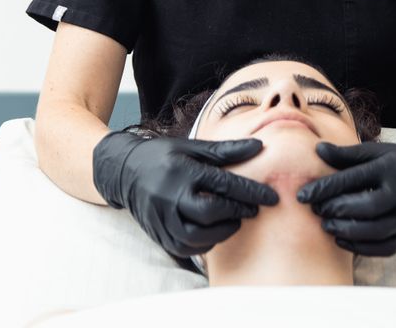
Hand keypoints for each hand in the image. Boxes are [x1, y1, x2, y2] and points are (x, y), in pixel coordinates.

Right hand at [92, 130, 278, 258]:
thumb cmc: (163, 156)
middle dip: (236, 212)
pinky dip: (204, 244)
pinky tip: (215, 232)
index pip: (223, 184)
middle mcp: (170, 195)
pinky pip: (184, 247)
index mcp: (182, 170)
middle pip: (209, 212)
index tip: (271, 197)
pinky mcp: (157, 233)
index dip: (250, 192)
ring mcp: (161, 216)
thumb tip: (259, 147)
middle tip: (253, 210)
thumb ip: (226, 150)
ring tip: (235, 221)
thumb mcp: (192, 147)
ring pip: (196, 236)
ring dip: (222, 232)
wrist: (124, 170)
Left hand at [295, 135, 395, 256]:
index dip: (325, 188)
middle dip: (336, 210)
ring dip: (346, 230)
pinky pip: (383, 247)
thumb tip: (317, 150)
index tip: (302, 195)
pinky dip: (360, 246)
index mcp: (390, 168)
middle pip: (366, 207)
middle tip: (315, 211)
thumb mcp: (375, 152)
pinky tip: (341, 238)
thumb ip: (346, 155)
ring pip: (375, 231)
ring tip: (326, 225)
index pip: (353, 179)